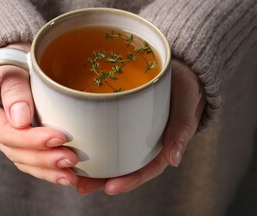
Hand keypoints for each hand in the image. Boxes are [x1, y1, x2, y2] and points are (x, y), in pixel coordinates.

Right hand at [0, 43, 77, 186]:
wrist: (9, 59)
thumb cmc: (10, 55)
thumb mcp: (9, 61)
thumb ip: (14, 86)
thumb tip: (20, 119)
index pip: (3, 130)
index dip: (30, 139)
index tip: (59, 137)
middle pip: (14, 150)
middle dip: (43, 158)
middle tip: (71, 159)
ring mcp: (3, 133)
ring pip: (22, 160)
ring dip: (47, 170)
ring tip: (72, 175)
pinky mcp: (18, 137)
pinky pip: (29, 159)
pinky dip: (47, 168)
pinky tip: (66, 174)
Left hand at [76, 59, 205, 194]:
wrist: (179, 69)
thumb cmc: (186, 87)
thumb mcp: (187, 105)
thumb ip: (182, 129)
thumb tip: (174, 160)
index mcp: (162, 145)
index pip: (145, 169)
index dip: (128, 181)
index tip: (109, 188)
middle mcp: (144, 142)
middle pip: (123, 166)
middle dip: (101, 179)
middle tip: (80, 186)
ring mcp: (131, 130)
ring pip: (111, 151)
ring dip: (92, 164)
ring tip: (69, 171)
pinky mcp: (120, 115)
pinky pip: (106, 129)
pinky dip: (91, 137)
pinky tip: (74, 140)